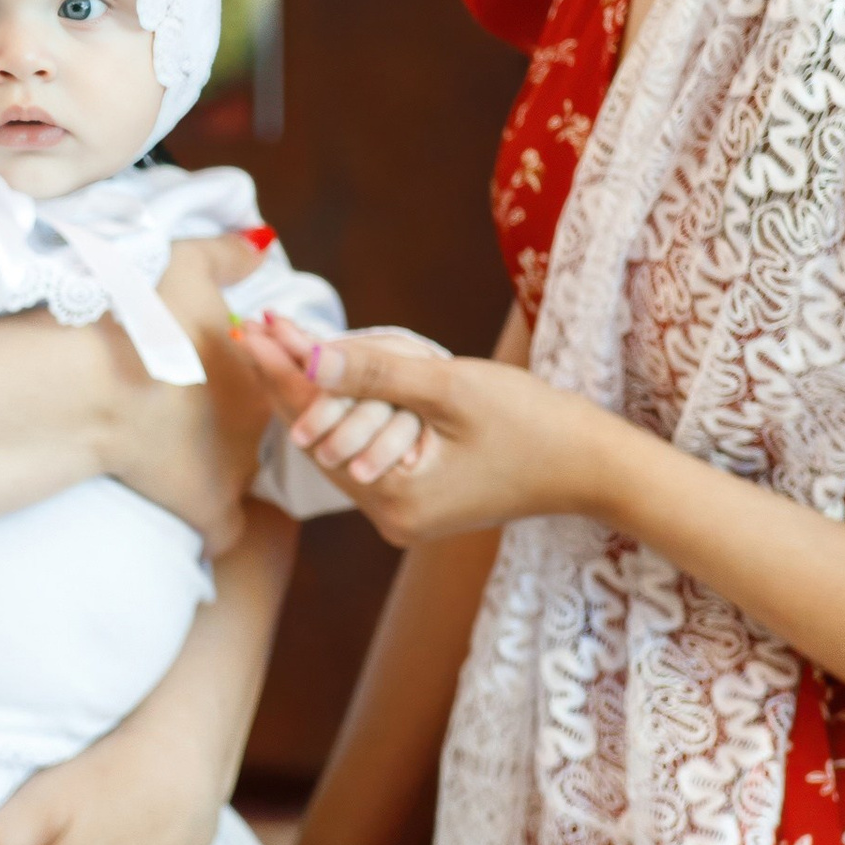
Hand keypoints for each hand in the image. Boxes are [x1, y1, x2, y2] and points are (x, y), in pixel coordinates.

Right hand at [103, 237, 278, 552]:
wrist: (91, 383)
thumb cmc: (142, 319)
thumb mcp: (187, 266)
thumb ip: (228, 254)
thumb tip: (261, 242)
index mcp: (263, 370)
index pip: (275, 382)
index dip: (240, 377)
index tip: (198, 372)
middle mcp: (263, 425)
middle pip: (257, 430)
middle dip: (229, 424)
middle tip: (187, 410)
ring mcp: (237, 473)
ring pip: (241, 477)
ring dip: (217, 470)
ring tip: (175, 452)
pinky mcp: (208, 511)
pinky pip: (224, 532)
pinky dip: (212, 526)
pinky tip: (193, 512)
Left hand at [239, 314, 614, 545]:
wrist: (592, 467)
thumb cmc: (534, 424)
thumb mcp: (450, 387)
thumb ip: (375, 371)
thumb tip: (307, 356)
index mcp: (395, 498)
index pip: (318, 424)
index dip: (284, 370)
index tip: (252, 327)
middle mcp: (390, 517)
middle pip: (321, 437)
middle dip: (293, 378)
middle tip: (254, 328)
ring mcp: (403, 514)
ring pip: (342, 442)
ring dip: (320, 392)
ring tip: (281, 341)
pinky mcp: (418, 501)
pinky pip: (368, 449)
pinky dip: (353, 410)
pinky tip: (331, 373)